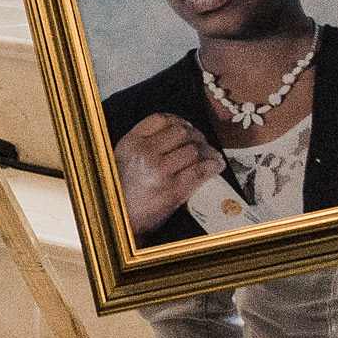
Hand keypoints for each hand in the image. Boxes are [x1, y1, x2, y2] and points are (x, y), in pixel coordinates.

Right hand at [113, 112, 218, 236]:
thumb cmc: (122, 190)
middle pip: (181, 132)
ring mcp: (160, 171)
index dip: (178, 120)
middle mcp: (145, 153)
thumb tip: (177, 133)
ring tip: (212, 154)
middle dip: (196, 136)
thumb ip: (143, 143)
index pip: (160, 119)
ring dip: (207, 151)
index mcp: (131, 143)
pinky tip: (216, 165)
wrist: (120, 218)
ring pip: (194, 150)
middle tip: (202, 142)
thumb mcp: (123, 158)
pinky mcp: (173, 190)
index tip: (186, 126)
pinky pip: (199, 171)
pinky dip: (212, 166)